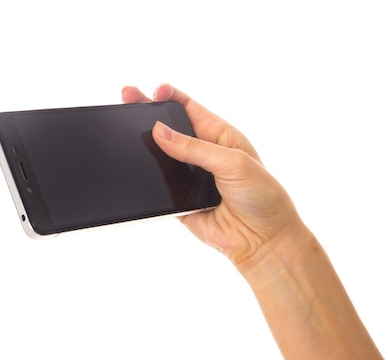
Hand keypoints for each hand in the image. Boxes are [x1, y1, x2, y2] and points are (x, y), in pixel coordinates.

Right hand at [122, 84, 303, 268]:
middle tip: (126, 97)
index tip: (153, 91)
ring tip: (124, 131)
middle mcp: (202, 153)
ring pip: (159, 157)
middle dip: (146, 113)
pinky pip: (158, 186)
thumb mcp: (233, 163)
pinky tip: (135, 167)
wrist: (262, 240)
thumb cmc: (262, 196)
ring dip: (144, 146)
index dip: (170, 96)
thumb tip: (160, 131)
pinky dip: (146, 178)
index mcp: (219, 135)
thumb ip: (195, 148)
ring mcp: (189, 176)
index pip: (189, 108)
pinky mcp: (179, 200)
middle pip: (168, 128)